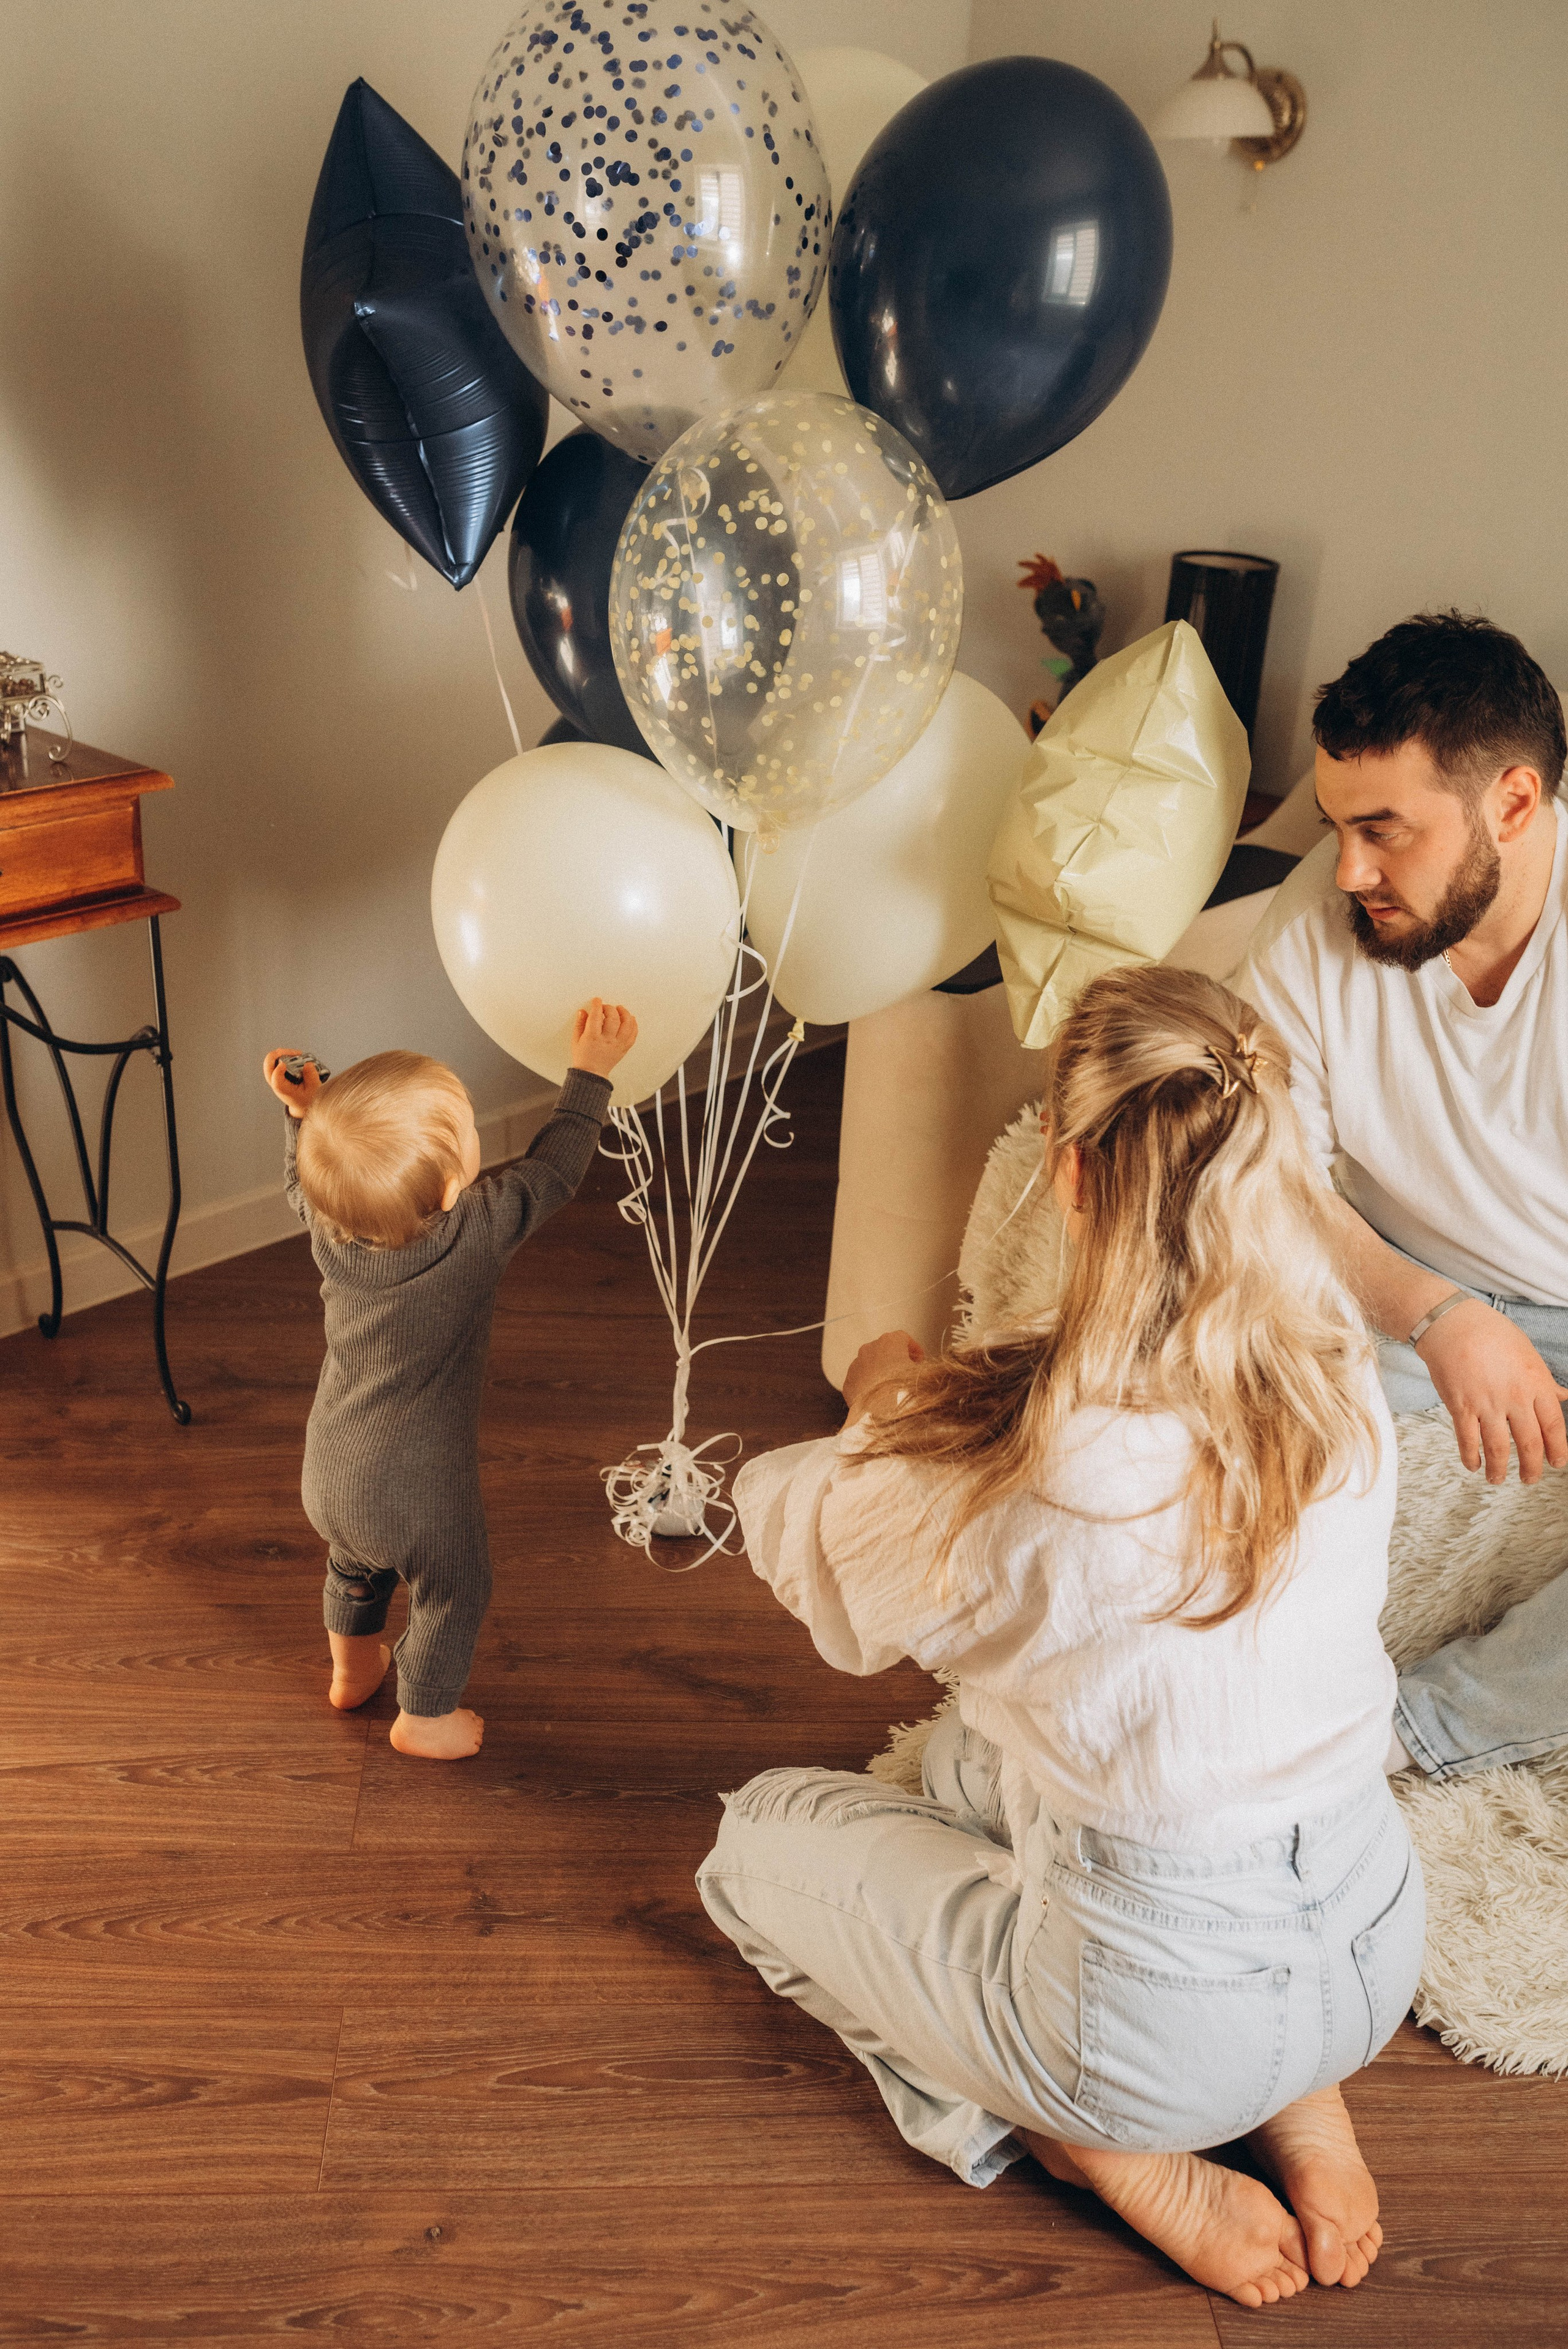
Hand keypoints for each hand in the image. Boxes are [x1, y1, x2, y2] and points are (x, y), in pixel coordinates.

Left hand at [263, 1047, 322, 1119]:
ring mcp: (275, 1078)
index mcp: (283, 1090)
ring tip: (296, 1054)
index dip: (278, 1070)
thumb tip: (308, 1064)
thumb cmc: (307, 1098)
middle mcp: (276, 1083)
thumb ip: (311, 1077)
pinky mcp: (277, 1074)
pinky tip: (294, 1056)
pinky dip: (282, 1056)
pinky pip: (274, 1061)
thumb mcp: (314, 1089)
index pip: (275, 1080)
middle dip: (278, 1055)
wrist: (301, 1104)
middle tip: (293, 1053)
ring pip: (270, 1061)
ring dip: (281, 1054)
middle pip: (268, 1066)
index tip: (284, 1065)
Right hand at [571, 999, 637, 1076]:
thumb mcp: (576, 1040)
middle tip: (606, 1007)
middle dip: (610, 1008)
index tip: (597, 1000)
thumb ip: (580, 1024)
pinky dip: (633, 1025)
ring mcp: (617, 1045)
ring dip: (625, 1014)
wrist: (591, 1074)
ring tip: (620, 1009)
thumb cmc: (583, 1057)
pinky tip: (630, 1019)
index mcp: (592, 1037)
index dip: (598, 1005)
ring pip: (627, 1025)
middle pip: (613, 1018)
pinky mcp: (623, 1049)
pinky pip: (633, 1035)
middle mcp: (607, 1040)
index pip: (596, 1016)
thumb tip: (583, 1011)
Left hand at [842, 1329, 925, 1420]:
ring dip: (881, 1370)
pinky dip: (869, 1382)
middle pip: (886, 1349)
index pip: (904, 1339)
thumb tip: (919, 1371)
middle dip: (896, 1358)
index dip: (914, 1349)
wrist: (878, 1410)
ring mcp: (857, 1363)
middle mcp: (870, 1348)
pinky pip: (861, 1377)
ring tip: (891, 1386)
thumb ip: (921, 1368)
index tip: (919, 1360)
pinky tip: (878, 1394)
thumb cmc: (901, 1389)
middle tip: (906, 1371)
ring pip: (871, 1362)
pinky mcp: (849, 1379)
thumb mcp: (921, 1375)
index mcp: (890, 1341)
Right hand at [1416, 1296, 1567, 1483]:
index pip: (1554, 1426)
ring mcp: (1486, 1404)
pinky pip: (1468, 1440)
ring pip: (1498, 1448)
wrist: (1452, 1323)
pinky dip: (1471, 1457)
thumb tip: (1563, 1395)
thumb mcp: (1528, 1353)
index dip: (1558, 1449)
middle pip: (1529, 1443)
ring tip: (1498, 1480)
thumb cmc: (1491, 1333)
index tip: (1557, 1463)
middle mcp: (1514, 1397)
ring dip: (1499, 1470)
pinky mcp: (1460, 1406)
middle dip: (1531, 1468)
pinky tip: (1473, 1465)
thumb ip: (1545, 1380)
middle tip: (1530, 1479)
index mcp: (1535, 1383)